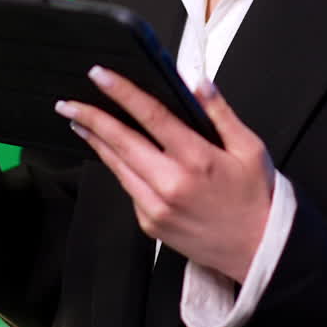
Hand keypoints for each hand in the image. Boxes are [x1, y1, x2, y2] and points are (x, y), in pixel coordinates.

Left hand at [55, 67, 274, 282]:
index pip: (150, 115)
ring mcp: (156, 207)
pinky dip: (120, 168)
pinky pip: (129, 189)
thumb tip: (198, 82)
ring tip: (80, 122)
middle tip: (67, 102)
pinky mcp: (150, 224)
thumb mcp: (249, 147)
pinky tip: (116, 155)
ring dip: (96, 142)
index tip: (99, 75)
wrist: (258, 250)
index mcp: (196, 159)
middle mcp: (170, 184)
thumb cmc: (255, 197)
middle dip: (90, 118)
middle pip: (120, 142)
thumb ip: (220, 113)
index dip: (121, 92)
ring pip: (118, 167)